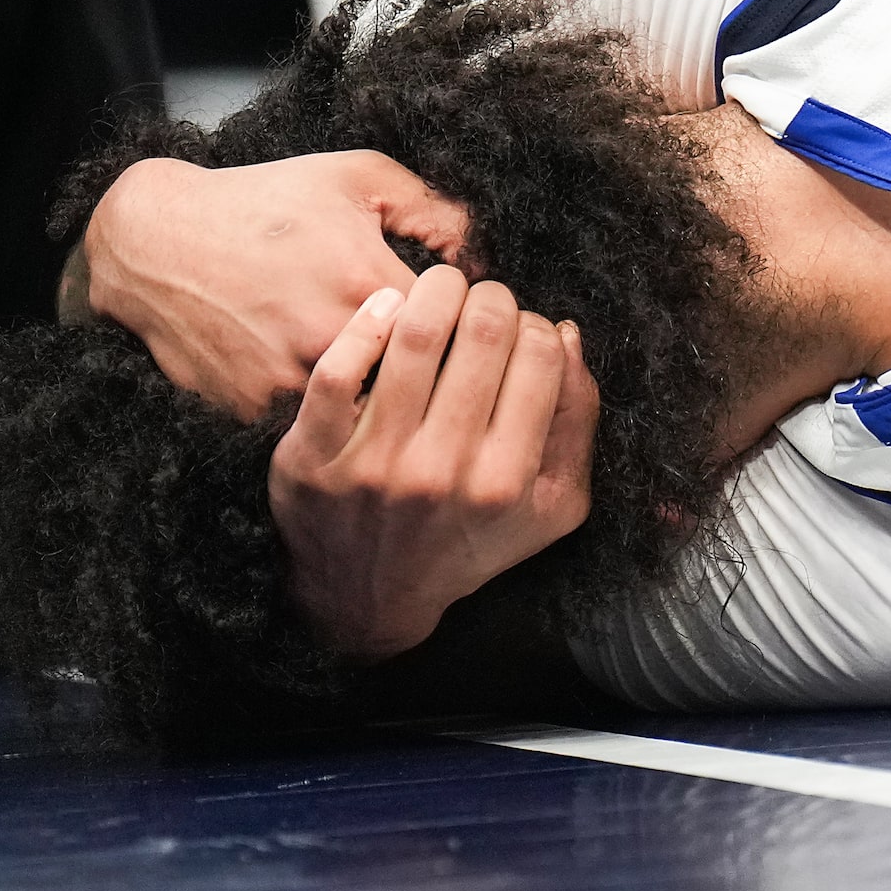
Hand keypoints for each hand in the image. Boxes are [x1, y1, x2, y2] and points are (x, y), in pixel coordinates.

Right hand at [83, 151, 471, 418]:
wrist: (157, 241)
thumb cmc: (265, 201)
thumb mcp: (356, 177)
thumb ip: (434, 208)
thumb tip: (484, 257)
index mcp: (368, 280)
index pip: (455, 330)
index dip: (461, 329)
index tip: (459, 326)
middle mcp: (331, 338)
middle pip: (413, 381)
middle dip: (424, 373)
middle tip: (426, 361)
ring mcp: (289, 381)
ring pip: (363, 411)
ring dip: (373, 398)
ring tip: (362, 369)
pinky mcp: (253, 411)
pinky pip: (310, 426)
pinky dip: (320, 412)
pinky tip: (313, 381)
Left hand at [268, 266, 598, 659]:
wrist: (368, 600)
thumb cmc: (466, 539)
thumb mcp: (548, 506)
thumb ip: (576, 422)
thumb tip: (566, 334)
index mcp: (507, 482)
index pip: (539, 354)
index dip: (534, 325)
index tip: (518, 331)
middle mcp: (443, 472)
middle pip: (483, 331)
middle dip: (489, 297)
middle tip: (478, 302)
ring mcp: (375, 464)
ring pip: (414, 334)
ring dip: (435, 290)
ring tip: (439, 290)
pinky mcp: (314, 457)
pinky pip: (337, 368)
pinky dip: (367, 320)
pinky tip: (387, 307)